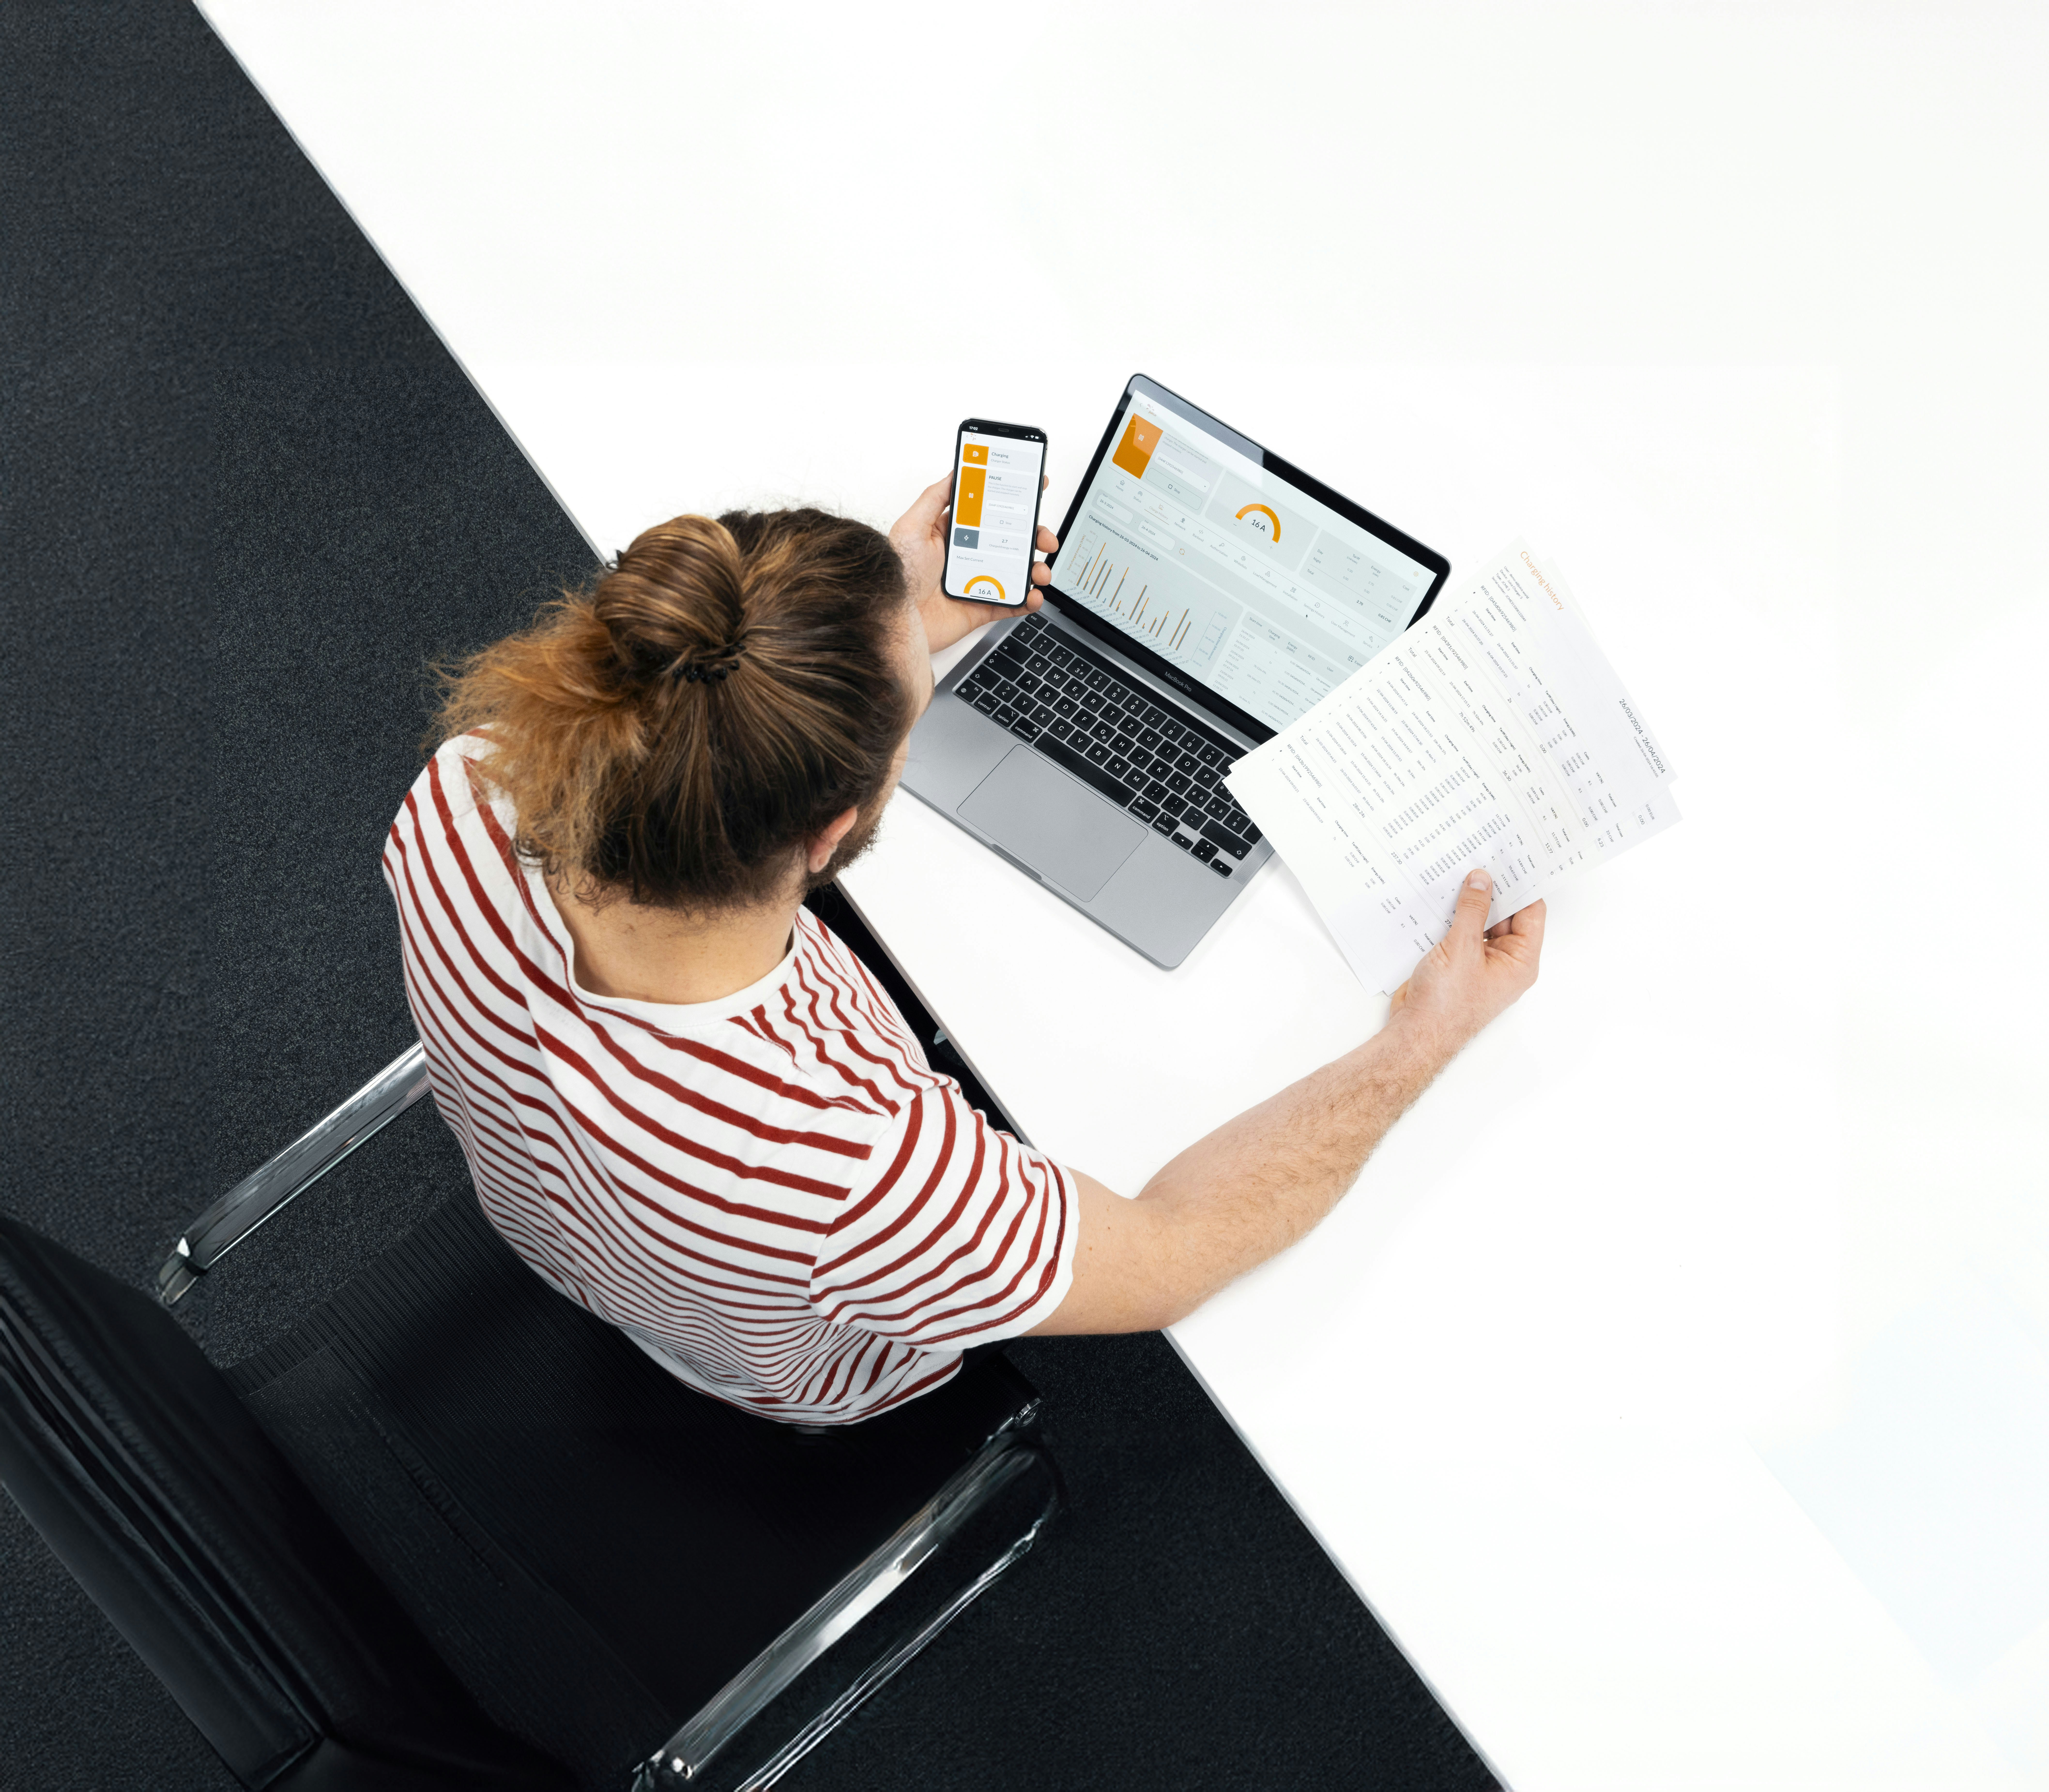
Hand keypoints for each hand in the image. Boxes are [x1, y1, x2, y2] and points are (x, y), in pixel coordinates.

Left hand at [890, 473, 1060, 655]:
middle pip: (1011, 540)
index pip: (989, 512)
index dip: (1013, 501)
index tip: (1034, 488)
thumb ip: (934, 498)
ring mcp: (977, 581)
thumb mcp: (912, 527)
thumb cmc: (898, 575)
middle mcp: (968, 555)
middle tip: (1044, 537)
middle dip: (1034, 536)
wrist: (893, 620)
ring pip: (1016, 571)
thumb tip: (955, 473)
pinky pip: (1011, 604)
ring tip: (1040, 570)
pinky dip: (1027, 600)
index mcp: (953, 533)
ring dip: (1036, 568)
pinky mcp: (981, 607)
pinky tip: (1033, 595)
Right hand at [1387, 869, 1543, 1053]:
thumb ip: (1472, 910)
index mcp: (1520, 961)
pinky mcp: (1458, 962)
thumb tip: (1481, 879)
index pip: (1531, 913)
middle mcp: (1504, 961)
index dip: (1523, 884)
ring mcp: (1480, 962)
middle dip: (1493, 889)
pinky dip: (1452, 916)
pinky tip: (1440, 897)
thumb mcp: (1462, 948)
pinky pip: (1461, 932)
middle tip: (1481, 857)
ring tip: (1458, 871)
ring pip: (1481, 922)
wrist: (1416, 1033)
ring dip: (1469, 902)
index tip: (1513, 857)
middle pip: (1506, 914)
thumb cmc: (1446, 1004)